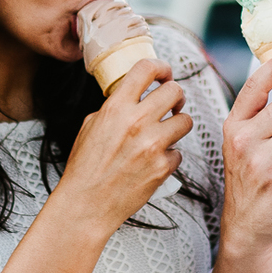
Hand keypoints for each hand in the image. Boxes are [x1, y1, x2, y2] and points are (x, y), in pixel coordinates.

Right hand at [56, 60, 187, 234]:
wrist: (86, 204)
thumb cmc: (85, 168)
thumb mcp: (91, 126)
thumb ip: (114, 107)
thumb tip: (133, 96)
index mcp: (116, 108)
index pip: (146, 69)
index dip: (160, 67)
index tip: (164, 73)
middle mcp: (137, 122)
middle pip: (175, 91)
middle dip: (175, 96)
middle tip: (172, 104)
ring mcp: (152, 145)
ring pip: (186, 120)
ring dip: (178, 125)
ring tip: (166, 133)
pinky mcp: (163, 167)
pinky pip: (179, 152)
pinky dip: (170, 156)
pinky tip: (155, 161)